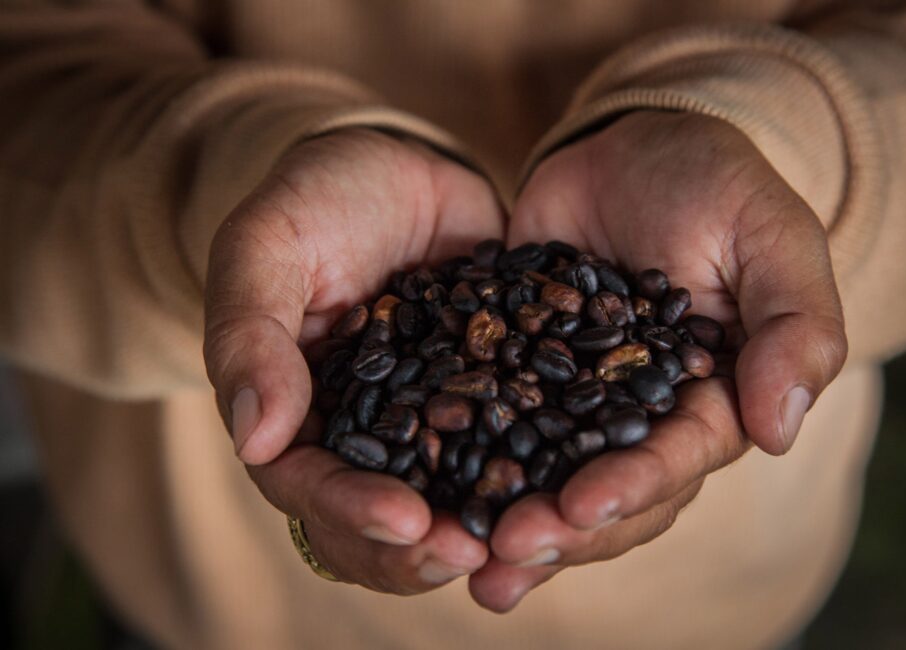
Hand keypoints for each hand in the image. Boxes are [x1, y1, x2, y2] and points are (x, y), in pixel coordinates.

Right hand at [203, 129, 502, 592]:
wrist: (396, 165)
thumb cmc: (315, 201)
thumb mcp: (266, 250)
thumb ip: (251, 338)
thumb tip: (256, 442)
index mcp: (296, 415)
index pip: (308, 485)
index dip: (351, 512)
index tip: (407, 522)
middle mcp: (365, 434)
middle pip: (380, 520)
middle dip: (421, 548)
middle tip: (474, 553)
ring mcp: (431, 420)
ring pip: (448, 500)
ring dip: (482, 526)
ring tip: (528, 535)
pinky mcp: (489, 394)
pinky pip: (512, 443)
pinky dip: (539, 468)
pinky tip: (579, 476)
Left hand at [469, 111, 847, 610]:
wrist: (633, 145)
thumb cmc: (717, 184)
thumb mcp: (772, 237)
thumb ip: (795, 327)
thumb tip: (780, 430)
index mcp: (709, 399)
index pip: (677, 457)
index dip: (632, 486)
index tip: (581, 505)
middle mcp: (639, 415)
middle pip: (606, 488)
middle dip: (561, 525)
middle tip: (506, 549)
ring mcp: (574, 397)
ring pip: (546, 473)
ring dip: (510, 518)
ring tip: (464, 557)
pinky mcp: (518, 369)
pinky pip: (491, 420)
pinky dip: (463, 457)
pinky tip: (425, 495)